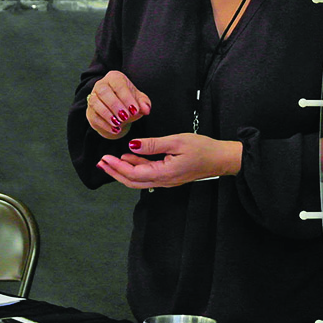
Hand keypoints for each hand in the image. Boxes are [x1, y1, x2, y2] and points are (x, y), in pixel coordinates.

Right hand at [86, 71, 151, 138]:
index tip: (134, 110)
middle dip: (115, 105)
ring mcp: (93, 98)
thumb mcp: (139, 101)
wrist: (118, 113)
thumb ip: (144, 103)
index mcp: (114, 78)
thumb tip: (146, 109)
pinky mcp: (90, 111)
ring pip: (95, 103)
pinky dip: (104, 124)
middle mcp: (101, 85)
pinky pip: (94, 116)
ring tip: (119, 123)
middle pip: (103, 91)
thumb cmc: (129, 102)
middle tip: (126, 116)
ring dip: (107, 114)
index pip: (118, 84)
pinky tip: (115, 129)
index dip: (126, 97)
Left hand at [97, 133, 241, 189]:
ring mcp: (166, 180)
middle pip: (132, 181)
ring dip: (122, 171)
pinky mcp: (169, 176)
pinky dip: (135, 167)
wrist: (221, 158)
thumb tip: (131, 145)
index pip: (134, 173)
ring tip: (109, 161)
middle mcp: (163, 181)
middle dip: (115, 172)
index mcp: (164, 173)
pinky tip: (128, 157)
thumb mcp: (176, 141)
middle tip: (101, 162)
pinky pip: (147, 175)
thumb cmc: (203, 148)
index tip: (105, 158)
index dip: (117, 167)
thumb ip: (153, 144)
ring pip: (139, 180)